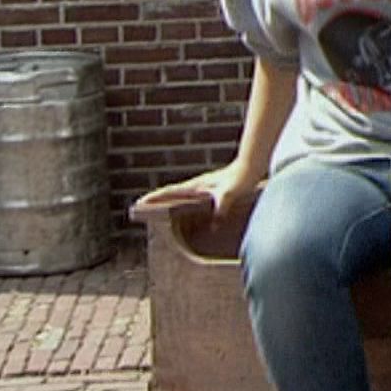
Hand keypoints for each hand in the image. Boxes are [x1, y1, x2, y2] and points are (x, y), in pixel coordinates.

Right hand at [136, 162, 263, 218]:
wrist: (251, 165)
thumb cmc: (241, 178)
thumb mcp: (230, 195)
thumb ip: (221, 208)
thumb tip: (214, 225)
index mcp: (196, 186)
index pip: (170, 192)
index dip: (155, 198)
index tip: (139, 203)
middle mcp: (197, 184)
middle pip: (171, 191)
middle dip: (156, 198)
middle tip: (141, 204)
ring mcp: (203, 185)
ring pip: (180, 192)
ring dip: (168, 198)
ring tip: (158, 205)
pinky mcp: (211, 187)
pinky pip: (191, 195)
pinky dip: (182, 199)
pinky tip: (186, 204)